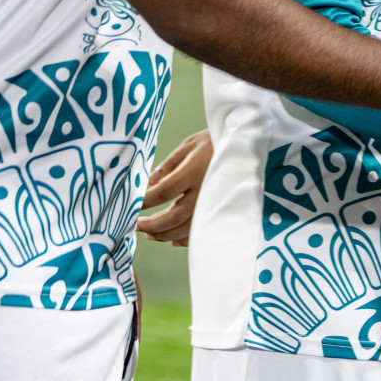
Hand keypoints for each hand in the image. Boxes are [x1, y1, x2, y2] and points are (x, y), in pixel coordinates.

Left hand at [138, 130, 211, 245]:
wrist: (248, 146)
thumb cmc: (217, 141)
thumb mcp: (191, 144)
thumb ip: (169, 164)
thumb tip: (150, 183)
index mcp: (194, 171)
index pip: (162, 193)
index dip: (143, 202)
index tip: (131, 205)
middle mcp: (204, 191)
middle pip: (173, 217)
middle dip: (151, 225)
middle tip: (136, 225)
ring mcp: (214, 203)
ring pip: (186, 229)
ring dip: (164, 235)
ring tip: (150, 233)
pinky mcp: (222, 210)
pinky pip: (202, 231)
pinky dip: (184, 239)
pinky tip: (172, 239)